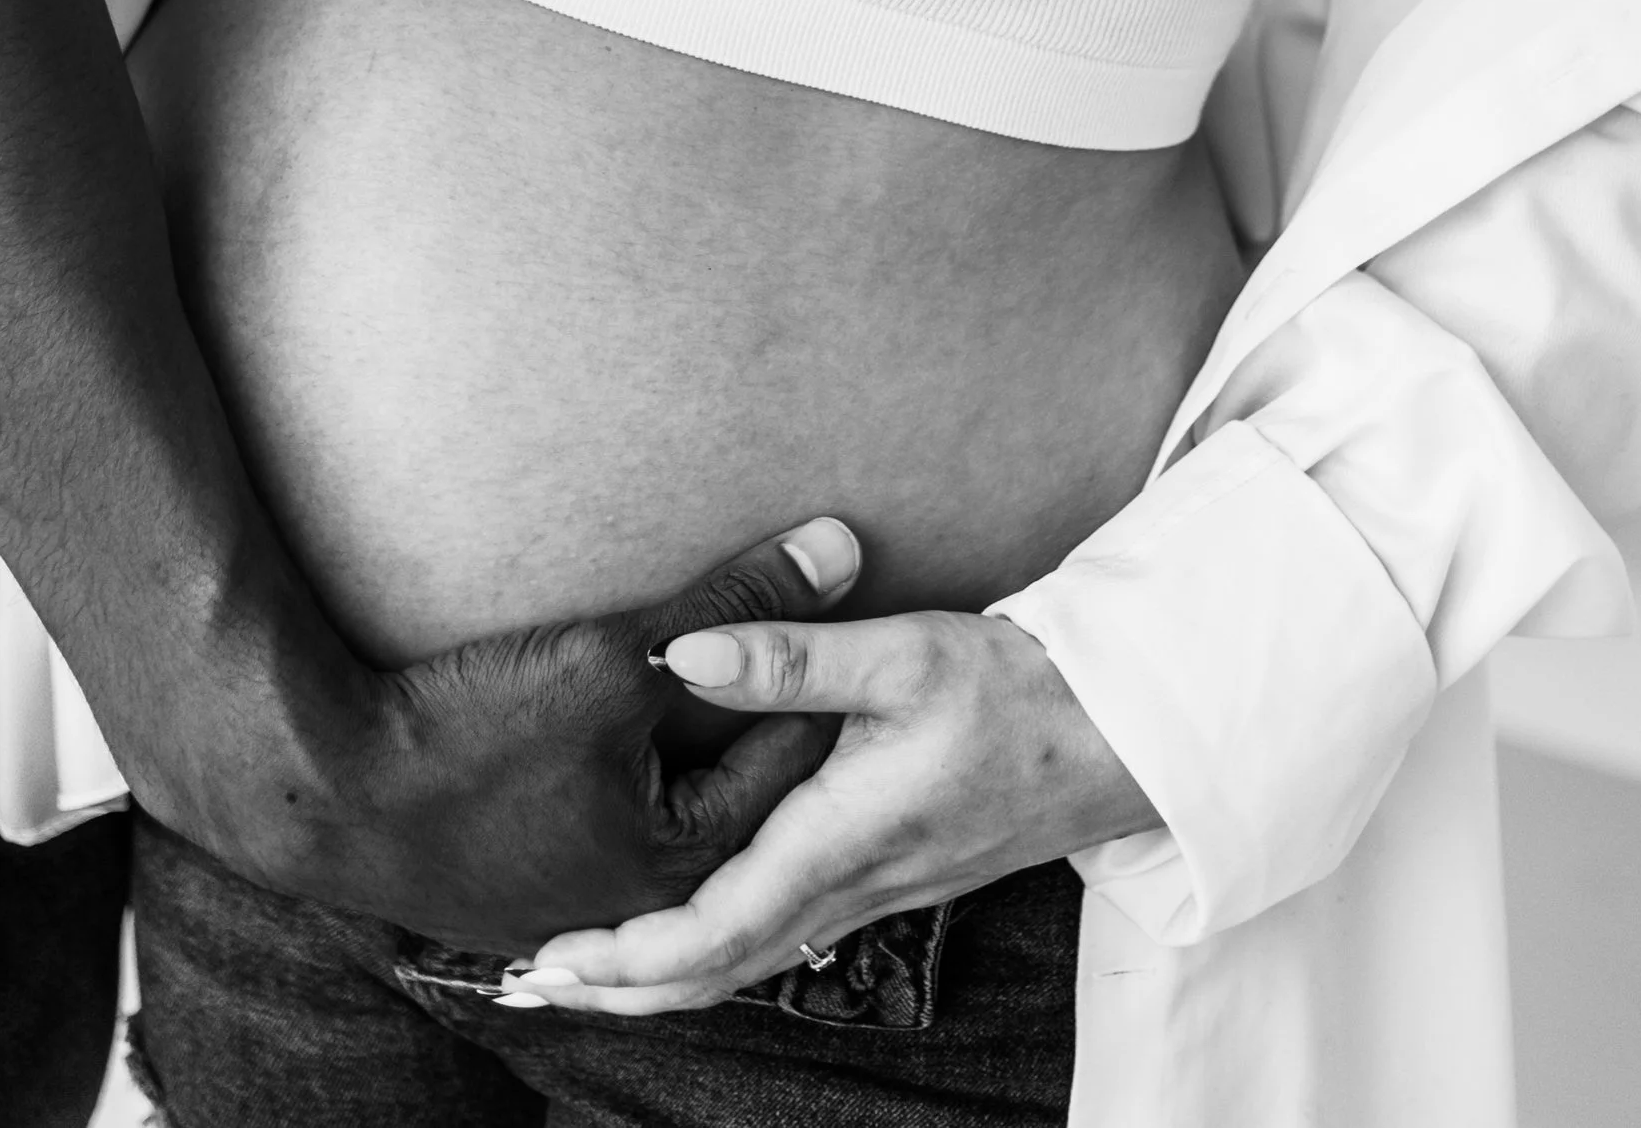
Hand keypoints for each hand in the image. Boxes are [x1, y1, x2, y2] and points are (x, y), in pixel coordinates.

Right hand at [271, 517, 865, 955]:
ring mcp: (584, 899)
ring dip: (694, 742)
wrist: (328, 788)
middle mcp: (648, 899)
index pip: (797, 749)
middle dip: (761, 709)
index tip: (842, 604)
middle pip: (739, 787)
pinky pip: (610, 821)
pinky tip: (617, 722)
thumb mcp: (616, 653)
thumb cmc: (473, 731)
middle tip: (790, 629)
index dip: (819, 669)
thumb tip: (840, 548)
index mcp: (689, 860)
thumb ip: (734, 605)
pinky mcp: (530, 882)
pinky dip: (628, 770)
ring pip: (673, 805)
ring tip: (704, 665)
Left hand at [504, 608, 1153, 1012]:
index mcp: (837, 843)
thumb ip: (789, 659)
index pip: (709, 931)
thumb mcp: (902, 655)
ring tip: (581, 967)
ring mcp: (868, 893)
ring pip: (744, 961)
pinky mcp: (883, 878)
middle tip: (527, 985)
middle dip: (618, 986)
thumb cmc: (1013, 693)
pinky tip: (684, 934)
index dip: (624, 956)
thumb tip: (681, 656)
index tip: (551, 958)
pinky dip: (711, 950)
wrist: (1113, 739)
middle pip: (712, 970)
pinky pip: (778, 937)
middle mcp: (846, 888)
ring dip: (659, 973)